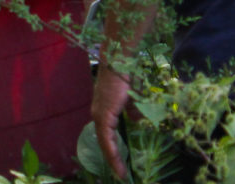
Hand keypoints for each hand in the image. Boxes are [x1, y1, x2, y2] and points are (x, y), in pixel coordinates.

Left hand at [92, 63, 131, 178]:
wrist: (119, 63)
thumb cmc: (126, 77)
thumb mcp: (132, 98)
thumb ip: (132, 111)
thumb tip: (136, 121)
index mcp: (104, 110)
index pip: (107, 135)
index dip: (114, 150)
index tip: (120, 165)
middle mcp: (98, 113)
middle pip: (104, 141)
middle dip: (113, 159)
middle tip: (121, 174)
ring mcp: (99, 114)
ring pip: (105, 143)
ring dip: (113, 159)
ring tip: (121, 174)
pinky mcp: (103, 115)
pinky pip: (107, 139)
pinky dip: (112, 152)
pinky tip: (118, 164)